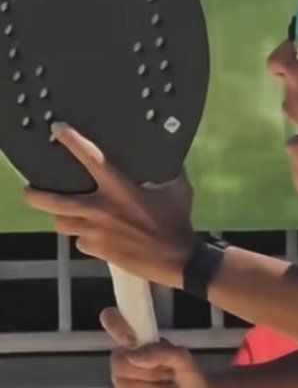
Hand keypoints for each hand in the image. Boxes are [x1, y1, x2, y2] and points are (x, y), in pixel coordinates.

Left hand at [24, 124, 196, 287]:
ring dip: (62, 217)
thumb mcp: (177, 189)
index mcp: (120, 190)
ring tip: (65, 213)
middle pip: (56, 202)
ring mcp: (97, 233)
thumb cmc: (178, 220)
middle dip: (36, 195)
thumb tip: (168, 154)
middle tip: (30, 190)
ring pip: (62, 223)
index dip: (72, 141)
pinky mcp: (99, 251)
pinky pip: (81, 242)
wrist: (177, 258)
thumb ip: (167, 170)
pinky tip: (95, 235)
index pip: (91, 158)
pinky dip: (85, 238)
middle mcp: (102, 210)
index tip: (58, 129)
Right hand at [106, 320, 220, 387]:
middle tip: (169, 376)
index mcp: (137, 338)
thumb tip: (134, 356)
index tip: (132, 341)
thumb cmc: (187, 375)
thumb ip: (161, 352)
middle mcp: (124, 356)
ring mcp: (120, 379)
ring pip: (124, 387)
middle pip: (118, 363)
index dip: (116, 325)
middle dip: (150, 373)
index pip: (112, 319)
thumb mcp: (183, 359)